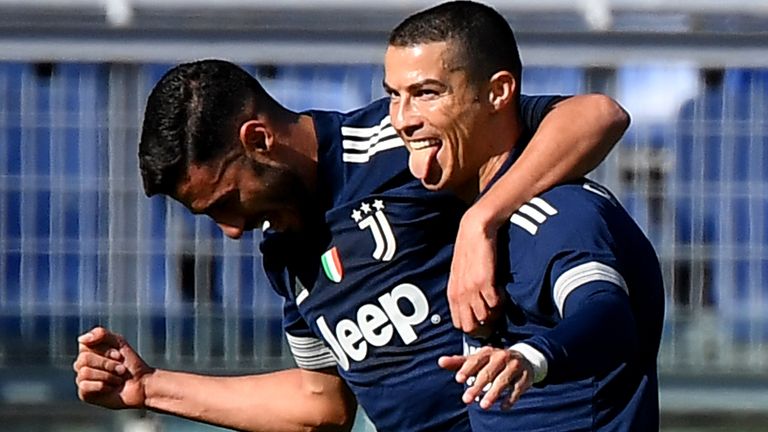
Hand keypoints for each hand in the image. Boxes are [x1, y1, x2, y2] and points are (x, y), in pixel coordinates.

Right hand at [73, 326, 153, 409]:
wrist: (141, 384)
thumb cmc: (131, 363)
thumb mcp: (119, 342)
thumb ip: (100, 334)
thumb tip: (80, 339)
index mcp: (89, 351)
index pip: (84, 345)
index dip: (104, 350)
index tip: (119, 355)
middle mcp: (82, 364)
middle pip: (84, 359)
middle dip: (107, 364)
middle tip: (122, 369)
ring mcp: (82, 379)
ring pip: (84, 372)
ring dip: (108, 376)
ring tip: (118, 379)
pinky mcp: (84, 393)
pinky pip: (84, 386)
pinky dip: (102, 386)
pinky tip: (110, 388)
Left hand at [438, 346, 532, 409]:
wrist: (523, 359)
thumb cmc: (493, 362)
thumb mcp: (477, 360)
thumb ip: (459, 362)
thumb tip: (440, 361)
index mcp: (487, 352)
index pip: (475, 360)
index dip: (467, 369)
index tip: (458, 379)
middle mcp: (501, 357)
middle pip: (488, 372)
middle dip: (477, 386)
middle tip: (466, 399)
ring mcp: (514, 366)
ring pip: (503, 381)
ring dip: (493, 394)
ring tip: (483, 406)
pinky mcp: (525, 377)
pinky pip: (517, 389)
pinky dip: (511, 398)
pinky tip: (503, 407)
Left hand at [448, 208, 500, 336]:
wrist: (475, 229)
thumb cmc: (469, 251)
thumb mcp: (459, 274)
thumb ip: (463, 292)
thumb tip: (471, 309)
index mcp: (452, 293)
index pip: (459, 324)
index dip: (473, 327)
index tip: (484, 324)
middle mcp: (460, 294)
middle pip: (470, 327)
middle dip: (484, 327)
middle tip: (494, 318)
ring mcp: (472, 289)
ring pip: (485, 318)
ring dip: (495, 313)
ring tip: (498, 301)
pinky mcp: (485, 282)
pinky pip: (495, 304)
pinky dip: (501, 302)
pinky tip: (501, 291)